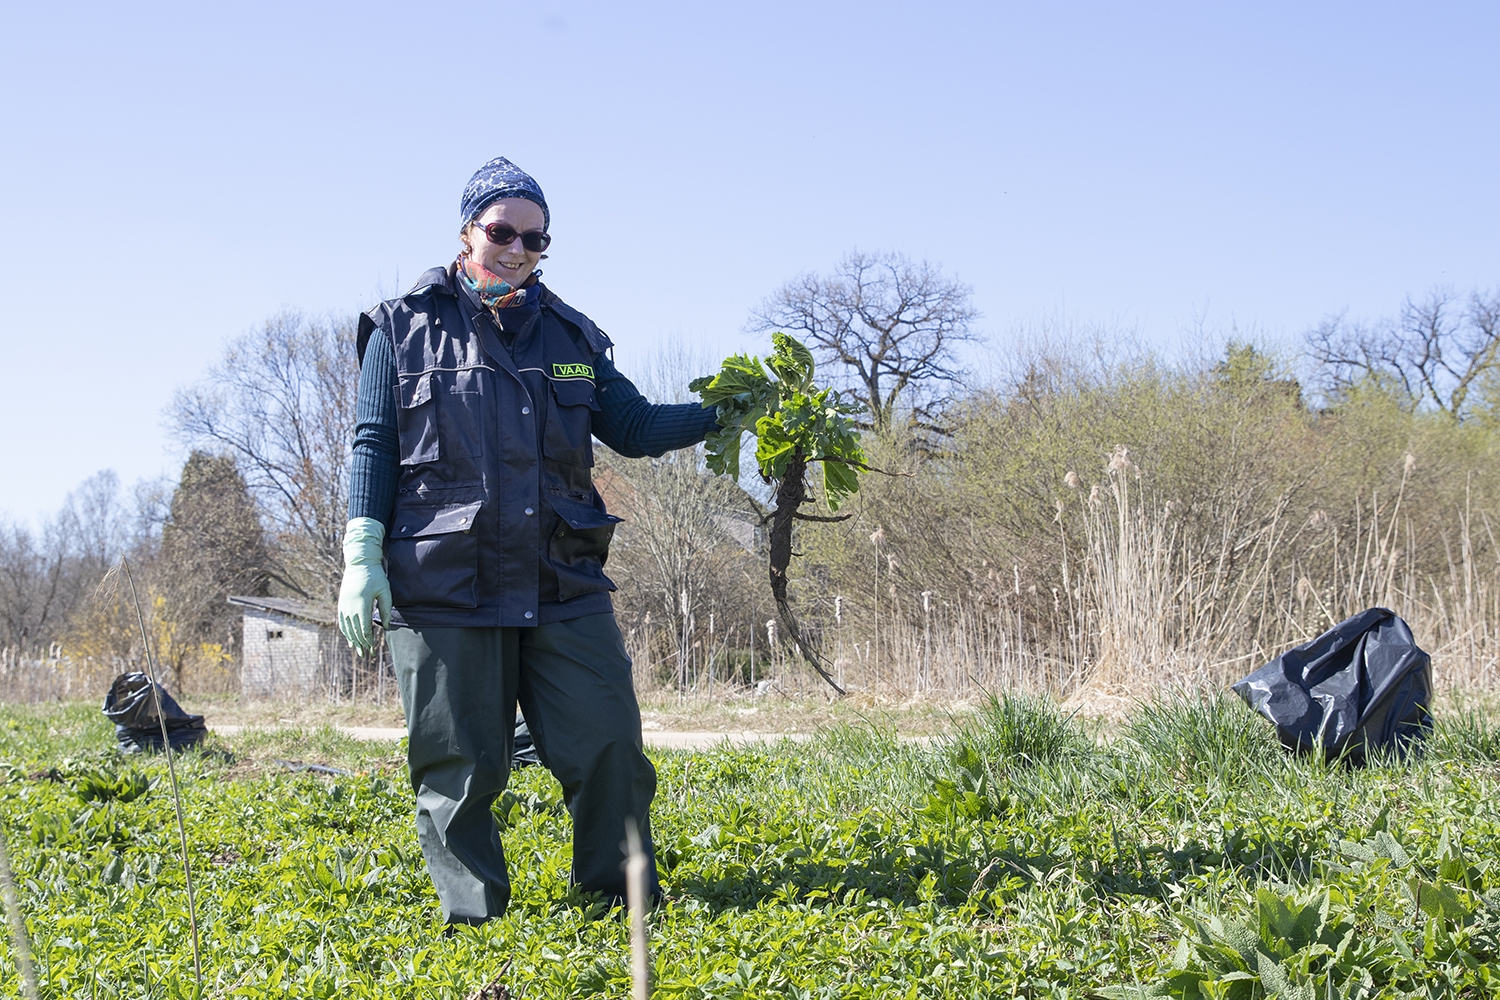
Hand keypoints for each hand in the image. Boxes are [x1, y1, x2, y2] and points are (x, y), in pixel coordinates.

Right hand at [338, 517, 392, 655]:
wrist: (359, 563)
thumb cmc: (376, 576)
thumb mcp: (385, 591)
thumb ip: (386, 609)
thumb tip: (385, 626)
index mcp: (362, 604)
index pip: (364, 628)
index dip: (368, 641)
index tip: (372, 650)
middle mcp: (350, 606)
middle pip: (355, 631)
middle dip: (361, 644)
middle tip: (366, 655)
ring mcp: (344, 605)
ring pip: (347, 628)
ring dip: (352, 640)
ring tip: (358, 650)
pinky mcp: (341, 603)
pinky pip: (342, 621)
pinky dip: (345, 631)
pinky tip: (349, 638)